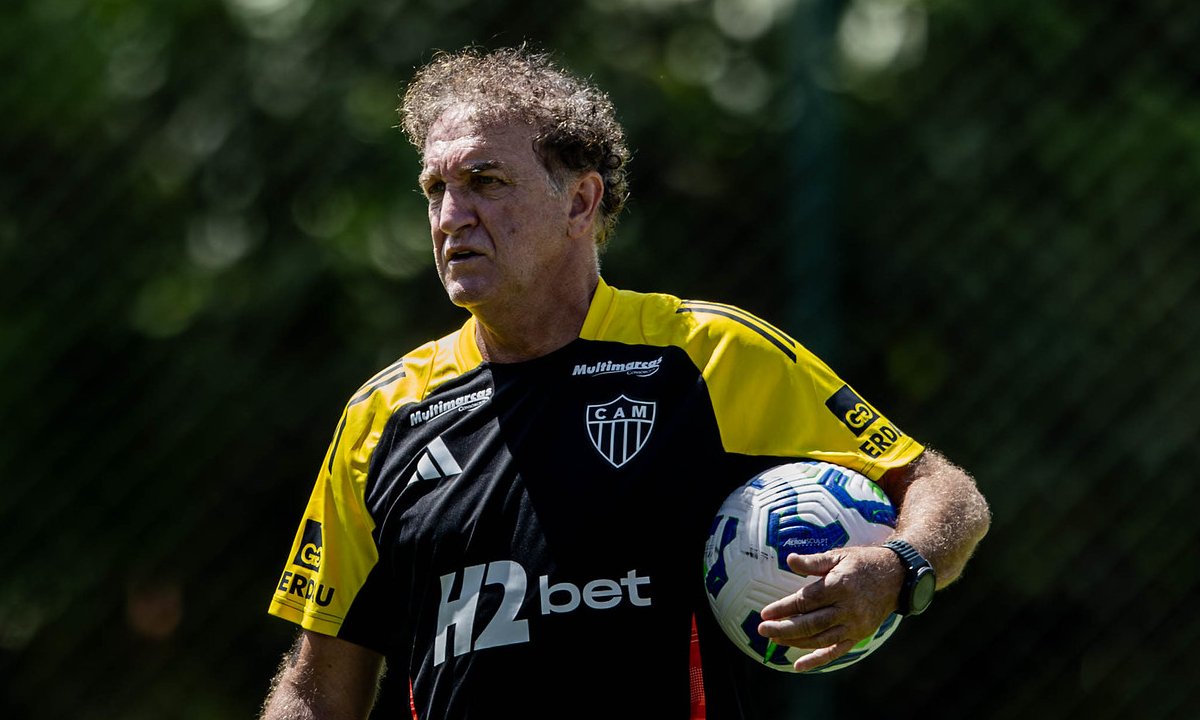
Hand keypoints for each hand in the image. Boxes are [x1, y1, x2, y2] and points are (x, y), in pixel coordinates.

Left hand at [757, 546, 903, 671]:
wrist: (896, 577)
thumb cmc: (862, 563)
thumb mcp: (838, 555)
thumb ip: (813, 561)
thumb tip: (790, 560)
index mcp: (839, 586)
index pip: (806, 601)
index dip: (783, 608)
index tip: (764, 613)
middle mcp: (847, 609)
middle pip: (810, 623)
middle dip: (784, 628)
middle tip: (763, 629)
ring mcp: (854, 625)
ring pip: (820, 639)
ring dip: (796, 642)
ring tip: (774, 640)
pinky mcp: (859, 635)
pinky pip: (836, 651)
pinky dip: (817, 660)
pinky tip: (799, 665)